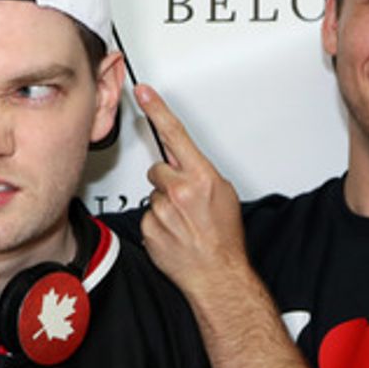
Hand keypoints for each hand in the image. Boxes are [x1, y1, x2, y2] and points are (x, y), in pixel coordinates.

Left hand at [137, 85, 247, 304]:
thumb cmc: (225, 239)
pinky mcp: (148, 228)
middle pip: (158, 170)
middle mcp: (178, 191)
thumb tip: (185, 165)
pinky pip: (147, 217)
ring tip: (184, 223)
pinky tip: (174, 234)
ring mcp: (160, 211)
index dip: (158, 110)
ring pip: (152, 196)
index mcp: (201, 177)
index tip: (143, 92)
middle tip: (185, 202)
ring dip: (164, 206)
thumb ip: (201, 174)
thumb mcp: (224, 195)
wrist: (217, 275)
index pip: (175, 135)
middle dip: (168, 181)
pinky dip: (158, 224)